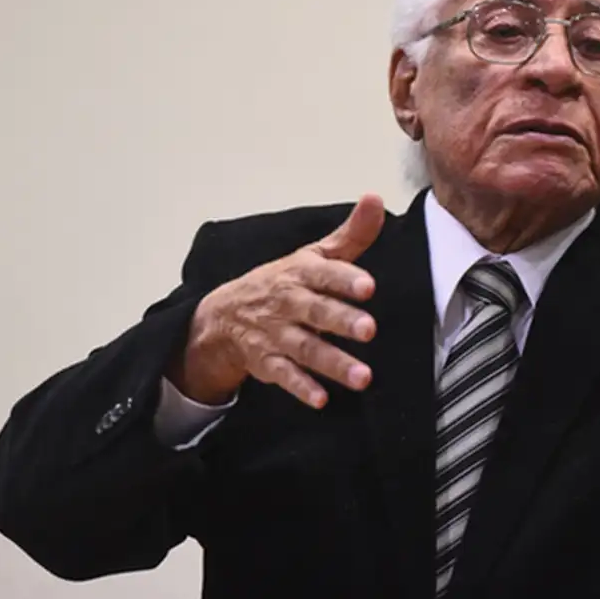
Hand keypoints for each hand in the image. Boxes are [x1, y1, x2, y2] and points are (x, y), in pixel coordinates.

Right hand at [171, 194, 384, 407]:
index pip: (324, 273)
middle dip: (341, 320)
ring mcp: (276, 333)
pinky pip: (284, 375)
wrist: (224, 315)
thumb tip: (375, 198)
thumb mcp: (314, 256)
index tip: (369, 286)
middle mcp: (288, 302)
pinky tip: (321, 400)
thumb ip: (351, 234)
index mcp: (301, 273)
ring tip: (364, 377)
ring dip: (334, 363)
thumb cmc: (283, 283)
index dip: (345, 279)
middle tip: (369, 330)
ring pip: (306, 348)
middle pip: (316, 311)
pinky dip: (301, 387)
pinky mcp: (267, 362)